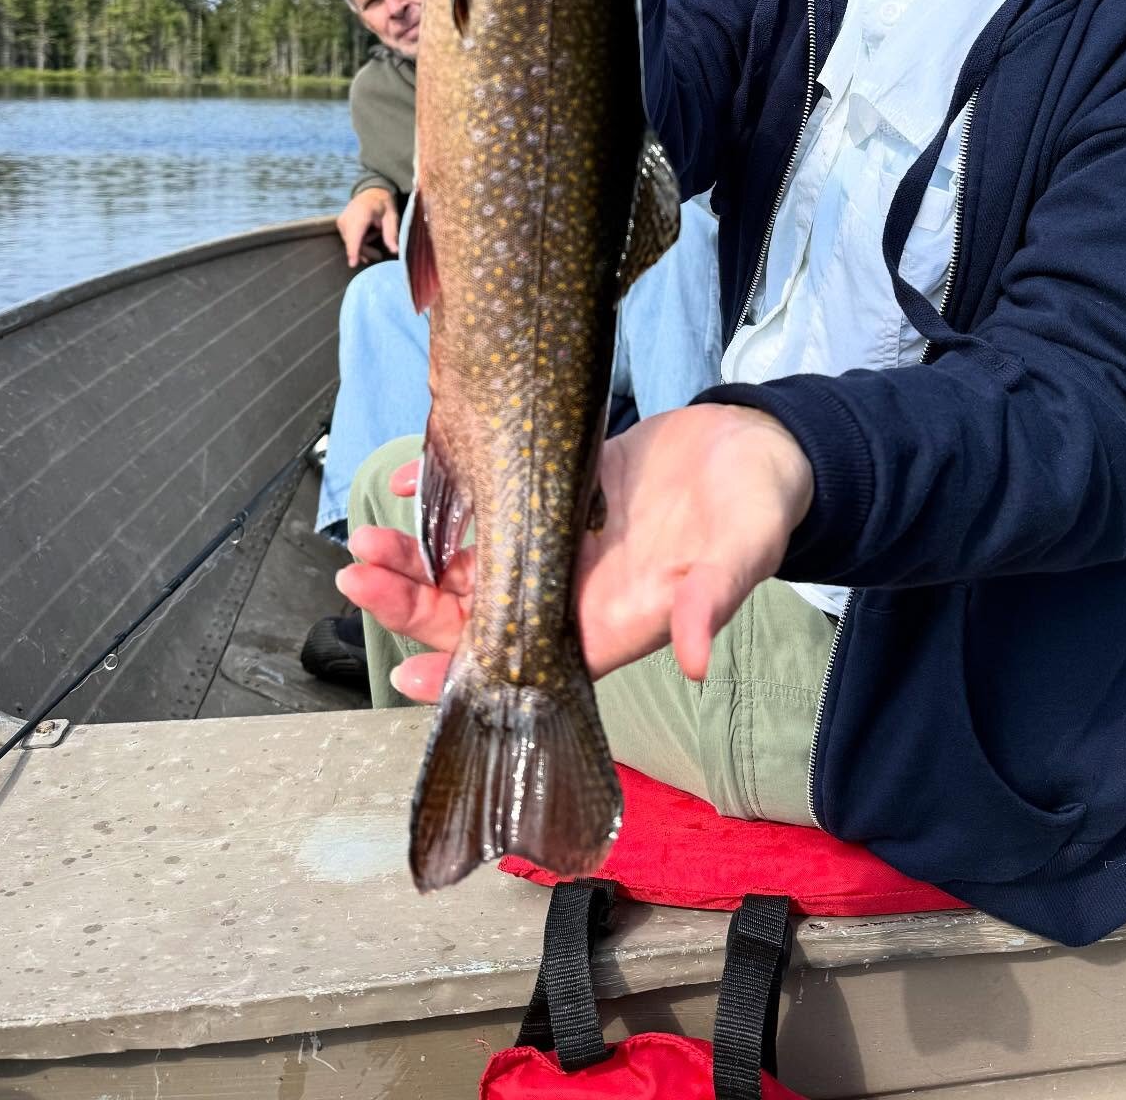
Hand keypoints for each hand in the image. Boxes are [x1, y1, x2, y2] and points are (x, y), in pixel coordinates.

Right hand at [336, 186, 399, 266]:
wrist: (371, 192)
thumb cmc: (383, 205)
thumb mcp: (392, 217)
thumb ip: (391, 234)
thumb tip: (395, 251)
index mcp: (362, 213)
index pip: (356, 234)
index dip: (354, 250)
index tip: (353, 264)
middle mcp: (348, 217)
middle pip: (353, 242)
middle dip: (365, 251)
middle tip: (379, 256)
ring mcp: (342, 221)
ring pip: (350, 242)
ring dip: (362, 246)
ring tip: (375, 239)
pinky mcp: (340, 224)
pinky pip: (349, 239)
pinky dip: (358, 241)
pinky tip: (367, 235)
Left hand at [336, 404, 814, 701]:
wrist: (764, 446)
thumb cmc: (759, 506)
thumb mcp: (743, 550)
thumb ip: (714, 599)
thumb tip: (696, 657)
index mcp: (610, 620)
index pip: (522, 663)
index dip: (463, 676)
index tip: (404, 678)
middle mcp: (573, 588)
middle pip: (477, 613)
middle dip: (415, 602)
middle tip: (360, 577)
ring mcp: (561, 539)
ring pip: (474, 561)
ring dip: (420, 556)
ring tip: (368, 539)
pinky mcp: (559, 488)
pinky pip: (493, 501)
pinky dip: (450, 494)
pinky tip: (413, 480)